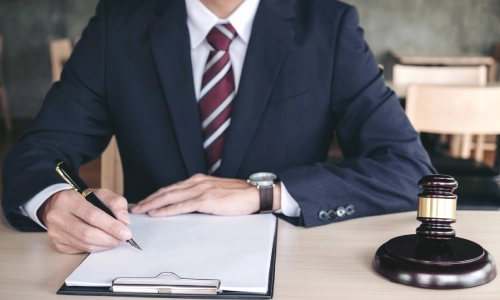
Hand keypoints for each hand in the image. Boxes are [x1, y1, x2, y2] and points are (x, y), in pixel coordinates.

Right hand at [38, 188, 131, 253]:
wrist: (58, 205)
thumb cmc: (83, 199)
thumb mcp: (100, 193)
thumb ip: (116, 203)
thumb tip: (124, 221)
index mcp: (68, 200)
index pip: (92, 216)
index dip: (111, 226)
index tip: (126, 233)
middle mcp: (58, 216)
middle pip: (88, 233)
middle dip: (110, 239)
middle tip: (123, 239)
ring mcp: (56, 232)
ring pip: (85, 244)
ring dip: (105, 245)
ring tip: (116, 240)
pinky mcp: (58, 244)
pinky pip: (81, 250)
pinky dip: (96, 248)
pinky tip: (103, 242)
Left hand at [130, 174, 280, 216]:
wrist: (254, 194)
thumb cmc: (238, 195)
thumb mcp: (216, 192)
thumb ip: (201, 196)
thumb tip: (188, 205)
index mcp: (198, 180)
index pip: (172, 188)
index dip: (156, 195)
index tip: (144, 201)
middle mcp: (197, 182)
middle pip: (166, 191)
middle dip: (149, 199)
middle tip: (135, 207)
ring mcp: (201, 190)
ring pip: (170, 197)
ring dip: (153, 204)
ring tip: (141, 211)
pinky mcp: (206, 200)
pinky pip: (181, 206)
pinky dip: (166, 209)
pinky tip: (157, 213)